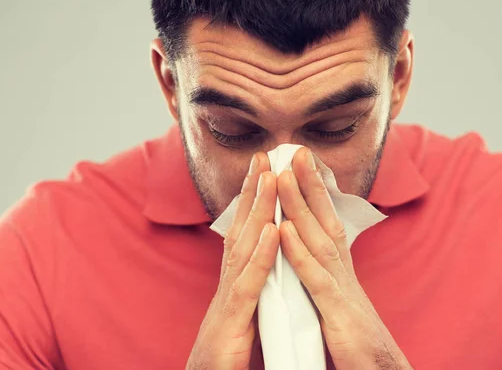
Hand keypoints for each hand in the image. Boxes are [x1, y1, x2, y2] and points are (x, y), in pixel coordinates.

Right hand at [187, 153, 278, 369]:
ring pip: (245, 245)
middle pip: (242, 228)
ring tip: (271, 177)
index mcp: (236, 277)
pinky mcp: (233, 318)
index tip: (266, 169)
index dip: (255, 199)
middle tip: (264, 156)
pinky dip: (263, 255)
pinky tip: (274, 230)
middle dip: (254, 190)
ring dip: (259, 210)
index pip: (246, 230)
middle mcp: (229, 279)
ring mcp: (229, 296)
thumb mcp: (243, 307)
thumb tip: (264, 258)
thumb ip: (252, 281)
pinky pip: (250, 282)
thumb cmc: (227, 346)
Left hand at [277, 148, 411, 369]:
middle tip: (295, 150)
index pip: (326, 221)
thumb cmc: (355, 336)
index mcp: (340, 267)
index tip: (299, 163)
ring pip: (320, 239)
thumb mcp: (338, 297)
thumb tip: (313, 249)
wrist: (379, 368)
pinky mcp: (337, 312)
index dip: (314, 191)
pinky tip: (284, 229)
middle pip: (326, 219)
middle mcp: (343, 270)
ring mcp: (341, 288)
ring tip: (282, 176)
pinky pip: (315, 278)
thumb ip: (325, 272)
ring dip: (301, 207)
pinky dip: (299, 253)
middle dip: (310, 184)